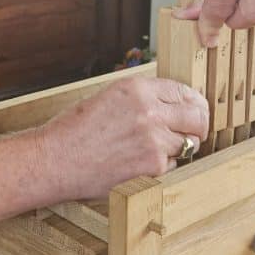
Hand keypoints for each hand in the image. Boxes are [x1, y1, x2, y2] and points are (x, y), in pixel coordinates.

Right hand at [39, 75, 208, 200]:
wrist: (55, 159)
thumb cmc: (74, 130)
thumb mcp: (108, 98)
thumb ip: (141, 98)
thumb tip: (171, 106)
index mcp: (137, 88)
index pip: (183, 91)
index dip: (192, 102)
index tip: (194, 109)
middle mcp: (150, 111)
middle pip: (197, 116)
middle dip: (199, 124)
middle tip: (195, 131)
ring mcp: (154, 140)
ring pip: (188, 143)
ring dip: (178, 147)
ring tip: (152, 150)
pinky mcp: (153, 167)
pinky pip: (173, 164)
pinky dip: (163, 165)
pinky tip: (139, 163)